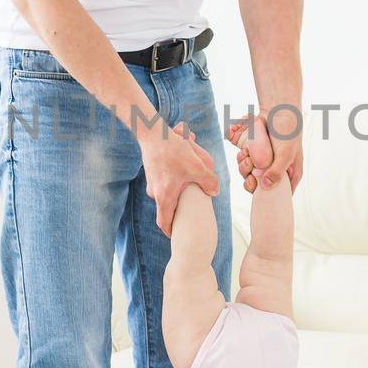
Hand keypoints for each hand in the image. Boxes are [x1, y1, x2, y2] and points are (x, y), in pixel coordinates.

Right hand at [142, 120, 217, 236]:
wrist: (153, 133)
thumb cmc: (173, 150)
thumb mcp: (197, 166)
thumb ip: (209, 181)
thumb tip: (214, 192)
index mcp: (164, 196)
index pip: (164, 222)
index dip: (170, 231)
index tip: (176, 235)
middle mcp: (155, 191)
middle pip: (166, 207)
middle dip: (177, 209)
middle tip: (188, 211)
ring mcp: (152, 181)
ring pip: (166, 192)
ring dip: (177, 190)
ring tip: (189, 181)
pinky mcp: (153, 171)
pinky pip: (165, 180)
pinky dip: (174, 178)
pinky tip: (183, 166)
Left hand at [227, 115, 303, 195]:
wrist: (277, 110)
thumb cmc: (287, 132)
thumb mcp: (286, 154)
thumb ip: (277, 172)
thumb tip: (265, 187)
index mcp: (288, 173)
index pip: (278, 193)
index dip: (266, 194)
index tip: (257, 186)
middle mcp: (274, 169)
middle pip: (259, 185)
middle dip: (250, 178)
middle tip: (251, 167)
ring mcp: (262, 161)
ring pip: (248, 173)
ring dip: (243, 166)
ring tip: (247, 155)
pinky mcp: (252, 152)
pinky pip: (242, 160)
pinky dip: (240, 157)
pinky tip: (244, 150)